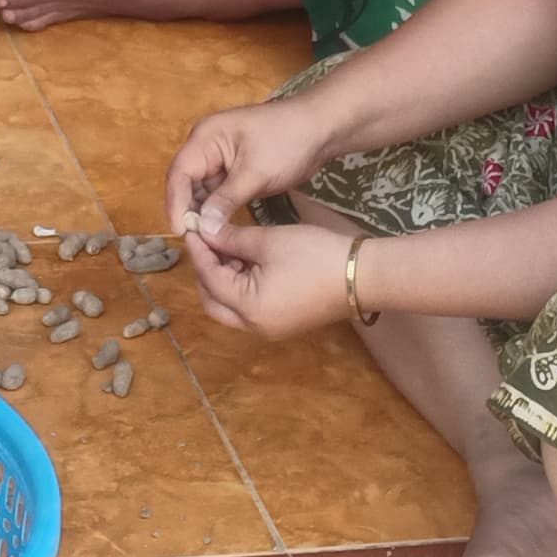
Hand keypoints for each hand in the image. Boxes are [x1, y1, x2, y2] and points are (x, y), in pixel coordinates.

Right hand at [164, 100, 334, 239]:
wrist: (321, 129)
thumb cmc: (288, 141)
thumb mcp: (256, 173)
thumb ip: (226, 200)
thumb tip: (203, 227)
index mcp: (206, 137)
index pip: (179, 173)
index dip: (176, 203)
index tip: (181, 231)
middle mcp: (207, 146)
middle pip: (186, 182)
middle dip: (187, 210)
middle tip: (194, 240)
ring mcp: (220, 158)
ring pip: (200, 190)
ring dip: (202, 212)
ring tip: (206, 238)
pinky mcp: (234, 170)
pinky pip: (217, 192)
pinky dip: (217, 209)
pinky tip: (219, 228)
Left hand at [188, 220, 356, 338]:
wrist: (363, 274)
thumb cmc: (315, 255)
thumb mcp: (268, 241)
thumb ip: (231, 238)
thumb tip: (206, 232)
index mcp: (248, 308)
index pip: (209, 279)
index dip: (200, 252)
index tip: (193, 229)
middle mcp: (255, 326)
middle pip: (214, 302)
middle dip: (206, 272)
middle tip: (206, 243)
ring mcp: (271, 328)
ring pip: (231, 307)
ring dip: (224, 280)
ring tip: (227, 247)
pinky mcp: (284, 323)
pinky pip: (251, 309)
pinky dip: (242, 288)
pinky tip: (247, 262)